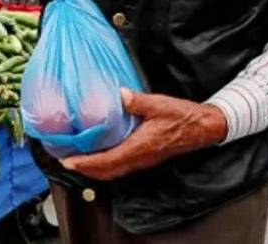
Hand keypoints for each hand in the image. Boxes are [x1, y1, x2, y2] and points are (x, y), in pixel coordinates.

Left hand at [62, 89, 228, 180]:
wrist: (203, 128)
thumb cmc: (183, 116)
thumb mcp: (160, 104)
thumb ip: (138, 101)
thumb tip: (120, 95)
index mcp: (140, 147)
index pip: (108, 161)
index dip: (87, 163)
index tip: (69, 161)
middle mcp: (140, 158)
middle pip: (106, 172)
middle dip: (84, 169)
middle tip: (64, 159)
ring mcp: (143, 160)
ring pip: (113, 171)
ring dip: (93, 168)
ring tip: (76, 158)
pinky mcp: (145, 157)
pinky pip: (120, 166)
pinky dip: (105, 164)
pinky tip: (98, 154)